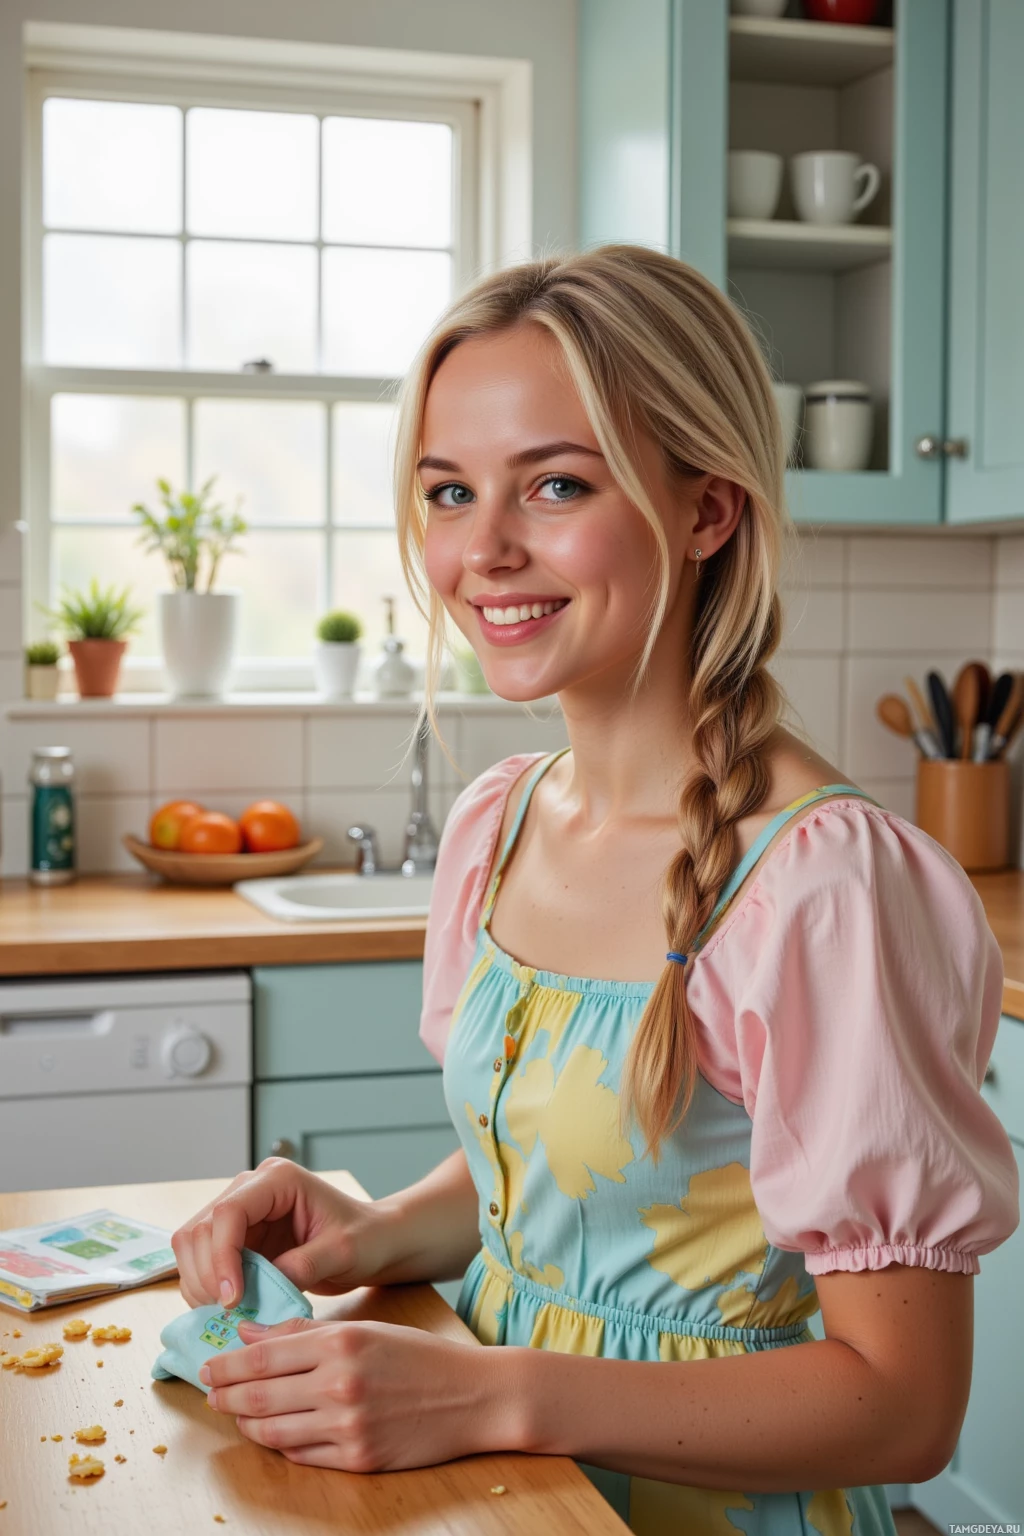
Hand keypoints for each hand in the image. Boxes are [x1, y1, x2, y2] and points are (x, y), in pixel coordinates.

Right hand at [171, 1158, 397, 1309]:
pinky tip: (230, 1306)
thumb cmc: (364, 1238)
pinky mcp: (237, 1237)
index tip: (233, 1298)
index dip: (222, 1256)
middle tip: (230, 1311)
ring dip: (201, 1282)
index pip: (229, 1212)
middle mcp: (251, 1189)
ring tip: (230, 1311)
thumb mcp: (342, 1252)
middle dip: (208, 1274)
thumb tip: (259, 1289)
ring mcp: (241, 1213)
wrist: (372, 1242)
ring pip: (192, 1245)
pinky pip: (203, 1261)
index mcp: (278, 1180)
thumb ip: (303, 1266)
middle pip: (200, 1228)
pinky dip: (206, 1287)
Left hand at [202, 1316, 505, 1470]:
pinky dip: (281, 1446)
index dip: (226, 1365)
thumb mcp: (364, 1329)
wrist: (473, 1396)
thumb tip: (249, 1334)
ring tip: (236, 1415)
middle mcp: (340, 1385)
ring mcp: (348, 1427)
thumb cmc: (418, 1357)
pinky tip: (275, 1434)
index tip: (207, 1366)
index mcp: (340, 1344)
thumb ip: (305, 1331)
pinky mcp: (358, 1460)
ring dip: (246, 1425)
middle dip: (225, 1396)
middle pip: (258, 1397)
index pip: (262, 1356)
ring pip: (273, 1433)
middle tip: (210, 1393)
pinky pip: (302, 1456)